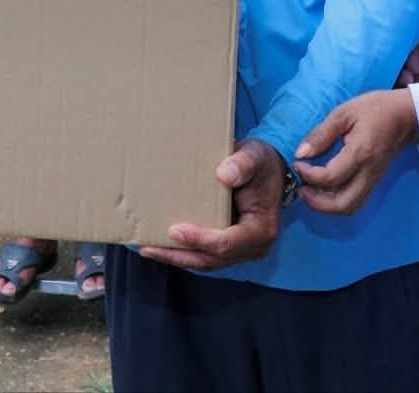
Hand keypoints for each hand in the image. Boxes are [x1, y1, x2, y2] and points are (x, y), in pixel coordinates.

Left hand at [139, 139, 284, 271]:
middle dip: (179, 256)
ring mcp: (241, 250)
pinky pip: (205, 255)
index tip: (174, 230)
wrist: (271, 170)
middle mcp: (253, 246)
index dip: (199, 240)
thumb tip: (223, 175)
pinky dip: (183, 252)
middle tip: (148, 248)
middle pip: (211, 259)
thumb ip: (242, 164)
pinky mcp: (230, 247)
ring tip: (147, 249)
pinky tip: (160, 245)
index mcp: (260, 229)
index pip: (227, 243)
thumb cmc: (261, 162)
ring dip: (176, 257)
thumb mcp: (255, 156)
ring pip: (205, 261)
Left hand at [294, 90, 418, 215]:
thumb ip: (321, 134)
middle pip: (343, 205)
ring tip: (310, 190)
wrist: (405, 116)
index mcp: (360, 153)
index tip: (298, 163)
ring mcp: (373, 180)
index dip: (308, 176)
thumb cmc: (375, 109)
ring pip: (350, 208)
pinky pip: (354, 201)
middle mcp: (368, 173)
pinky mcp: (374, 182)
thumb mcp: (344, 113)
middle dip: (316, 202)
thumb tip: (301, 153)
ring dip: (326, 205)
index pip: (331, 178)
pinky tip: (324, 188)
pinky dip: (336, 201)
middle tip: (301, 187)